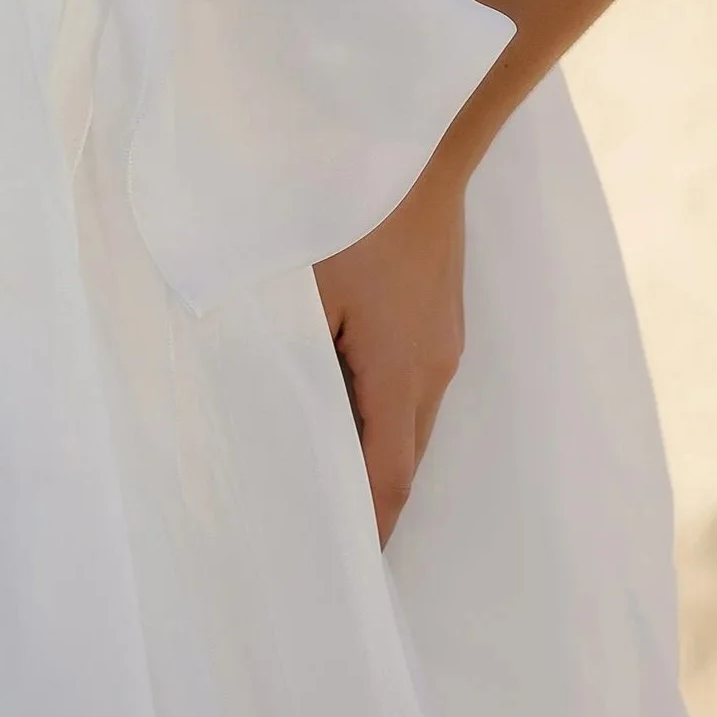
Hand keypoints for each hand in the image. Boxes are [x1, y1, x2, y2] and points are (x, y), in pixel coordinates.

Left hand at [314, 153, 468, 546]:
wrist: (420, 141)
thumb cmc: (350, 210)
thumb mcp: (303, 290)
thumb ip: (289, 360)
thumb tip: (272, 416)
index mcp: (401, 376)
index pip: (387, 480)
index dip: (369, 531)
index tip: (349, 574)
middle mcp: (434, 369)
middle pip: (406, 458)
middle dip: (373, 503)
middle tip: (328, 536)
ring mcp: (444, 340)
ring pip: (413, 421)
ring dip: (379, 454)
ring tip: (332, 478)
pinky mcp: (441, 313)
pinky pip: (416, 384)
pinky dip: (386, 412)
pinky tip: (350, 402)